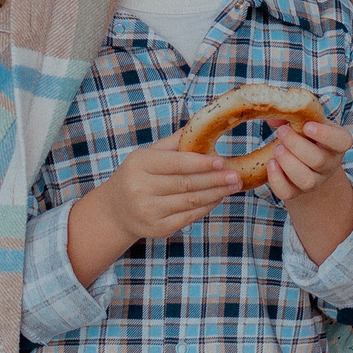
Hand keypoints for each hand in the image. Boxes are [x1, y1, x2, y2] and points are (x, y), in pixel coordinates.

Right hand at [70, 146, 236, 283]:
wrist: (116, 210)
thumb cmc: (138, 175)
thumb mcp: (149, 154)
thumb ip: (175, 142)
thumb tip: (202, 124)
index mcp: (139, 164)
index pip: (175, 163)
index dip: (200, 163)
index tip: (222, 160)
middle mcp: (140, 189)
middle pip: (186, 184)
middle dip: (215, 179)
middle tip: (236, 175)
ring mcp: (149, 211)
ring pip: (190, 201)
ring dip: (215, 193)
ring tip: (233, 186)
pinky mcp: (158, 228)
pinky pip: (189, 217)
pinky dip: (207, 207)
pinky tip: (218, 198)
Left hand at [268, 116, 352, 262]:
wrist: (303, 156)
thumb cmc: (305, 133)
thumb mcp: (305, 119)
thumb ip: (292, 113)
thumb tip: (275, 114)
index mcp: (337, 142)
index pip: (342, 142)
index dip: (325, 135)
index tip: (307, 126)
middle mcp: (330, 164)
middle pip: (319, 161)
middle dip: (296, 145)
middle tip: (282, 132)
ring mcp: (316, 181)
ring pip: (307, 181)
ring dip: (288, 163)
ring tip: (276, 148)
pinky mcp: (298, 192)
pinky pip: (288, 193)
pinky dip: (276, 179)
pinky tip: (270, 164)